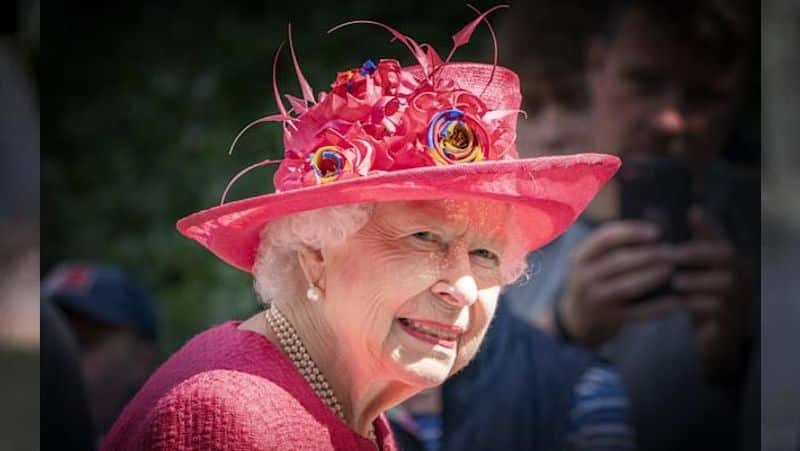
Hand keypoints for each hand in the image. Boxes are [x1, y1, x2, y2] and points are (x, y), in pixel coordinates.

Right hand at [559, 221, 681, 346]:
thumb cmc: (596, 278)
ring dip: (653, 277)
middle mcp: (583, 278)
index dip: (632, 232)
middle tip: (672, 251)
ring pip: (628, 286)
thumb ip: (616, 246)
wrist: (580, 317)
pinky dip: (658, 306)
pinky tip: (675, 300)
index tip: (657, 232)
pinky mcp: (609, 318)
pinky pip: (638, 312)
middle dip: (648, 255)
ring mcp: (595, 300)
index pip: (605, 238)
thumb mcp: (594, 260)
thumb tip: (655, 231)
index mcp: (580, 257)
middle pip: (619, 261)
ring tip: (672, 269)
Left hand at [668, 206, 753, 381]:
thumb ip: (675, 243)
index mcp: (731, 259)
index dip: (708, 225)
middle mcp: (742, 275)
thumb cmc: (698, 297)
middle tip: (664, 254)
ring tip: (675, 282)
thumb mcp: (688, 271)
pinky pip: (718, 307)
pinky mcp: (732, 320)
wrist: (711, 338)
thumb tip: (652, 210)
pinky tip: (680, 302)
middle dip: (693, 253)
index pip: (721, 236)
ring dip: (695, 280)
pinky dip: (697, 303)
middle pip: (726, 254)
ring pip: (724, 282)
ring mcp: (740, 297)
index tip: (693, 211)